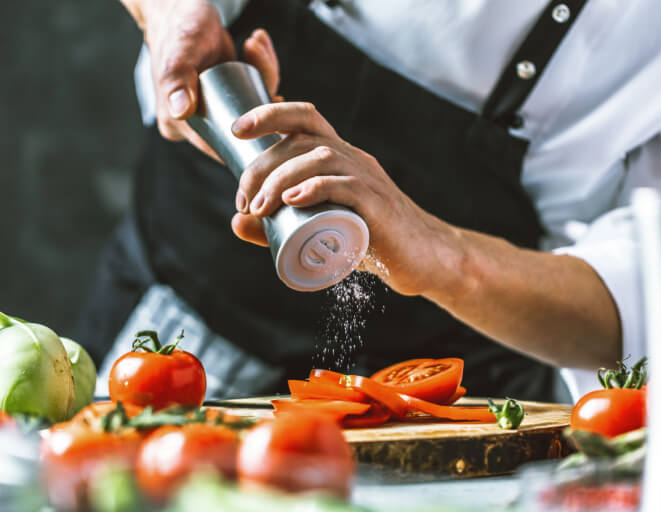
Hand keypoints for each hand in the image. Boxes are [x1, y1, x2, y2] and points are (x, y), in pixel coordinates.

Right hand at [120, 0, 279, 158]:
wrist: (179, 8)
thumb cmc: (175, 30)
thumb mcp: (178, 56)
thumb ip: (177, 81)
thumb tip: (181, 111)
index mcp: (178, 125)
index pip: (218, 146)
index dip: (249, 138)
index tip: (268, 111)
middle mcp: (195, 122)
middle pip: (241, 127)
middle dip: (261, 98)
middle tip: (260, 62)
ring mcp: (212, 108)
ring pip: (251, 107)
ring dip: (263, 75)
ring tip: (254, 45)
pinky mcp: (226, 93)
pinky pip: (252, 91)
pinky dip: (261, 68)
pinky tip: (257, 44)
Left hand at [229, 102, 453, 295]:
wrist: (424, 260)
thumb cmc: (371, 241)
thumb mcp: (319, 230)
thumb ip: (276, 228)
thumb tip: (236, 222)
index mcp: (339, 157)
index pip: (305, 117)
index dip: (269, 113)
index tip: (236, 131)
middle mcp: (353, 159)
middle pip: (303, 138)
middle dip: (262, 165)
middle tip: (244, 202)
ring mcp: (368, 180)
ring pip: (320, 157)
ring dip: (280, 178)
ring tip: (260, 207)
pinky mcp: (378, 206)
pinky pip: (346, 185)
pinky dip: (315, 188)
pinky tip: (292, 200)